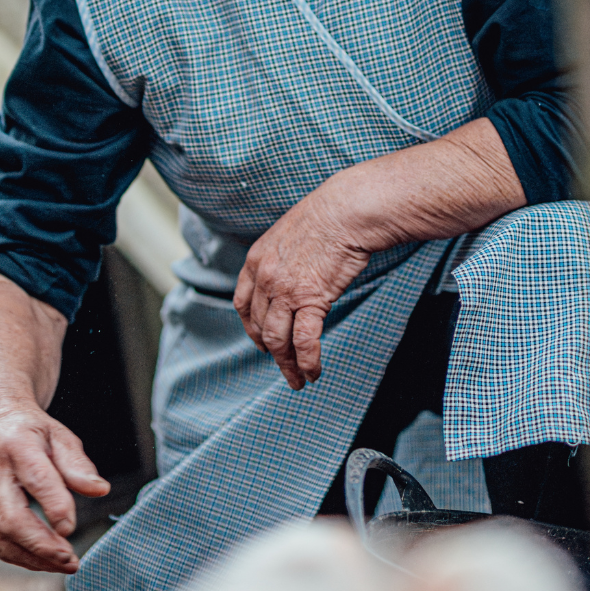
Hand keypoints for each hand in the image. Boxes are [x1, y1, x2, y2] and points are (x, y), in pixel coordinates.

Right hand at [0, 398, 109, 572]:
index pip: (36, 479)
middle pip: (12, 519)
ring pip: (3, 538)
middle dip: (42, 546)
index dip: (54, 506)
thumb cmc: (31, 432)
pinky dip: (23, 558)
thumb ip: (78, 465)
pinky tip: (45, 560)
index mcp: (17, 446)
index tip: (71, 528)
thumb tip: (100, 490)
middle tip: (71, 559)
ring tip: (65, 564)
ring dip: (35, 559)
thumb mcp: (60, 436)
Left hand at [234, 189, 373, 389]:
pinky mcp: (311, 299)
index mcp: (256, 260)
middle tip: (283, 365)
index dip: (251, 328)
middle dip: (271, 351)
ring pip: (278, 339)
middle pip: (259, 326)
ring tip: (298, 380)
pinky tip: (313, 372)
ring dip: (287, 365)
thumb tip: (287, 277)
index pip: (243, 304)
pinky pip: (305, 340)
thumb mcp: (287, 234)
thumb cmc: (326, 217)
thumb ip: (280, 259)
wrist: (346, 210)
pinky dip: (307, 361)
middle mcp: (265, 278)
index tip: (261, 341)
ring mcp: (286, 290)